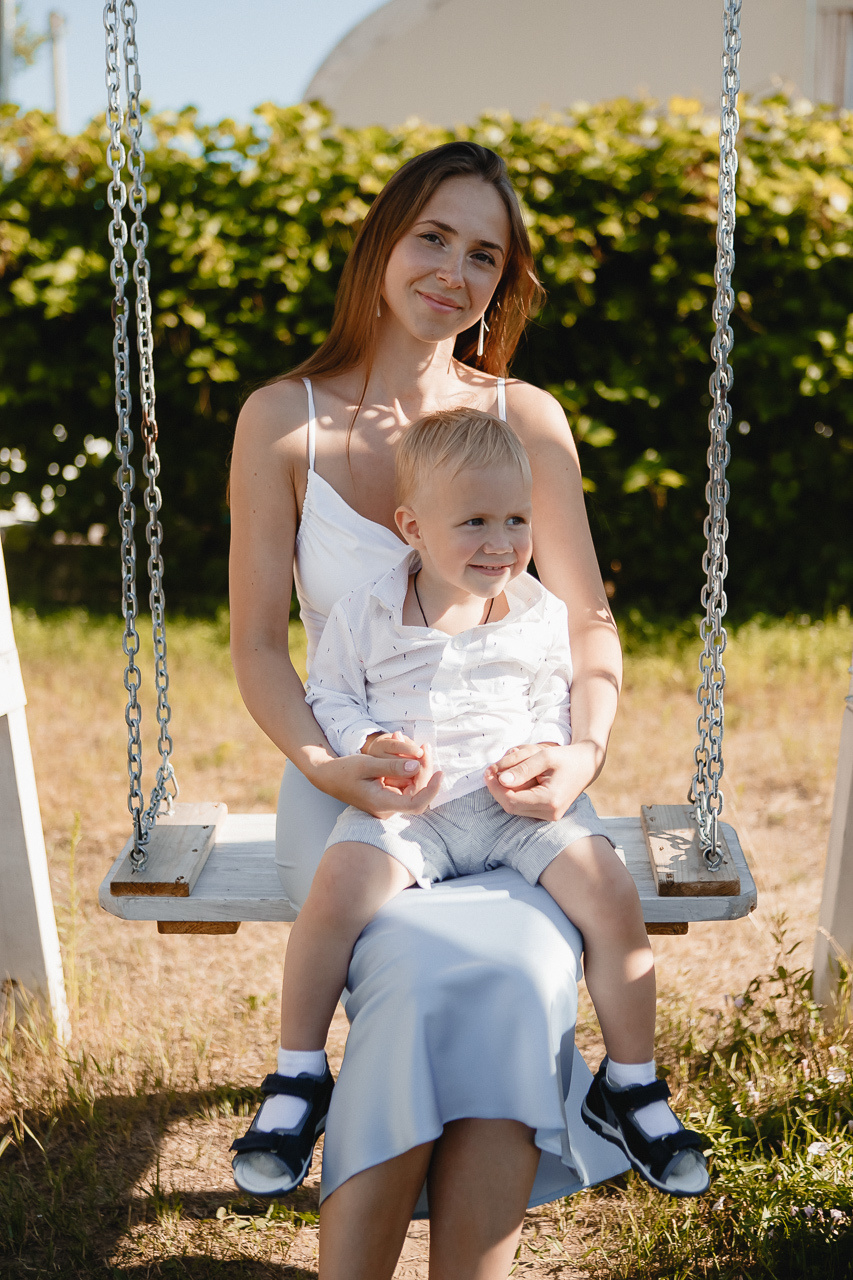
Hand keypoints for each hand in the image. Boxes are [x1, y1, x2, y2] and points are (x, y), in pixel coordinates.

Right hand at [309, 739, 442, 819]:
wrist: (328, 776)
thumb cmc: (344, 770)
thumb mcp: (367, 764)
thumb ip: (392, 766)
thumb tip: (416, 766)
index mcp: (382, 803)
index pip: (416, 804)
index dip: (431, 790)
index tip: (440, 772)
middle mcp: (387, 808)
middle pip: (418, 792)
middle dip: (425, 769)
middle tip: (425, 747)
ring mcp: (388, 804)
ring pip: (414, 787)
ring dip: (419, 767)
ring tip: (417, 745)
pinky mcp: (388, 796)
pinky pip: (406, 784)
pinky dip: (410, 769)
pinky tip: (408, 753)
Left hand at [483, 740, 603, 820]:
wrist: (586, 765)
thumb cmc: (566, 757)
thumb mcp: (544, 756)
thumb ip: (522, 767)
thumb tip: (501, 779)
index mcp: (551, 799)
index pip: (512, 799)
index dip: (495, 787)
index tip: (488, 771)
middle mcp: (551, 813)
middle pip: (511, 806)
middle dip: (498, 789)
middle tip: (491, 771)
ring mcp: (550, 816)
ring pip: (515, 808)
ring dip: (505, 791)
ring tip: (504, 771)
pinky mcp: (547, 814)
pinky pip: (523, 806)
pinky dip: (515, 793)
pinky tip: (515, 779)